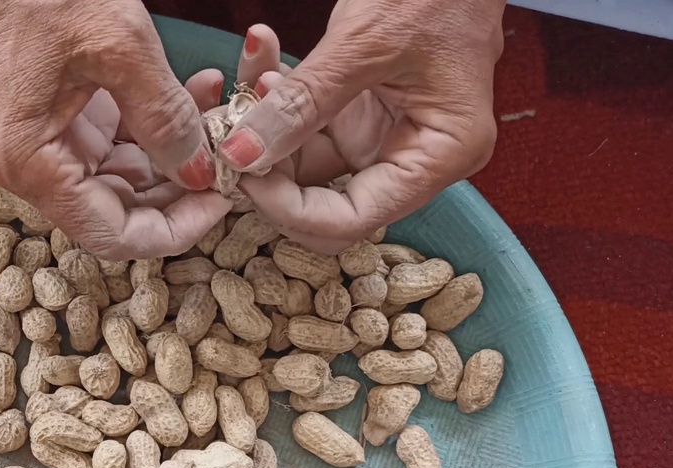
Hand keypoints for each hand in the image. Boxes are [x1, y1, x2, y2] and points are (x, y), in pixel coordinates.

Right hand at [0, 0, 231, 259]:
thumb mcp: (117, 45)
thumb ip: (164, 116)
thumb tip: (200, 173)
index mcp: (30, 163)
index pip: (112, 235)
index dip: (174, 228)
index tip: (223, 200)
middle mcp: (30, 166)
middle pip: (119, 212)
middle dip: (180, 190)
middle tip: (233, 159)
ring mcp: (42, 143)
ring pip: (124, 177)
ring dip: (176, 153)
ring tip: (222, 114)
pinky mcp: (56, 118)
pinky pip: (116, 142)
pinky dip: (156, 126)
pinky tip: (197, 94)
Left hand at [221, 1, 506, 251]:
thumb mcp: (365, 42)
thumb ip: (304, 102)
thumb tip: (242, 154)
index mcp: (440, 155)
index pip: (353, 219)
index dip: (290, 209)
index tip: (243, 175)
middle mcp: (412, 156)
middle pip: (322, 203)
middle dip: (271, 174)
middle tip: (232, 134)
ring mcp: (380, 135)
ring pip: (301, 163)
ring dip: (264, 126)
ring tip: (248, 74)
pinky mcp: (355, 112)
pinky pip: (301, 124)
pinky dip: (275, 96)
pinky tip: (261, 53)